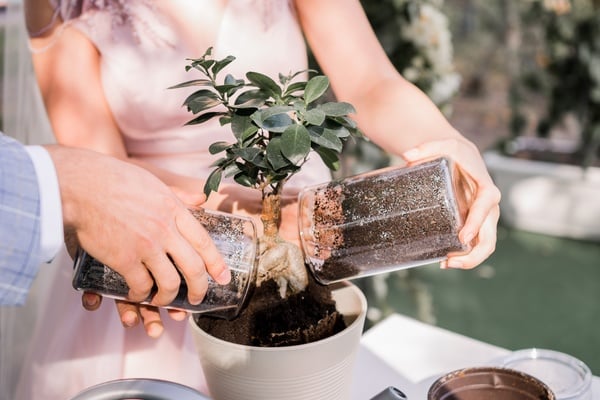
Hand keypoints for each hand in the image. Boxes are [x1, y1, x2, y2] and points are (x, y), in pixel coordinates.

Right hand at [48, 145, 230, 335]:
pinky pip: (141, 286)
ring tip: (163, 300)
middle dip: (199, 288)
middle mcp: (165, 229)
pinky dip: (141, 294)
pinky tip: (137, 294)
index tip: (223, 277)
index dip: (216, 263)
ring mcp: (146, 245)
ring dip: (169, 297)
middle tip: (197, 298)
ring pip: (170, 282)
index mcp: (174, 210)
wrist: (80, 185)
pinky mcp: (124, 259)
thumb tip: (201, 198)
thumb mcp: (154, 182)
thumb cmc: (114, 180)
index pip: (204, 241)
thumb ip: (179, 194)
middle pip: (193, 267)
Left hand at [402, 138, 500, 269]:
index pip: (486, 207)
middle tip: (451, 261)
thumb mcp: (444, 145)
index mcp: (486, 188)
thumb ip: (427, 148)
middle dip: (474, 254)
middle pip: (489, 237)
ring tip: (445, 264)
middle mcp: (488, 207)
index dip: (476, 223)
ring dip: (469, 259)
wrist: (460, 156)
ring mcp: (482, 218)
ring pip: (484, 245)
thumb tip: (407, 156)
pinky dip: (464, 256)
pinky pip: (474, 245)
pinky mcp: (473, 224)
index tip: (463, 238)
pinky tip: (445, 261)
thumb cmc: (453, 152)